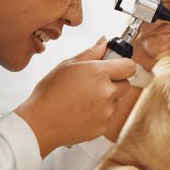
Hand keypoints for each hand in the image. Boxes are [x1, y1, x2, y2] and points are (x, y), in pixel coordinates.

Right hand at [15, 37, 135, 156]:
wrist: (40, 123)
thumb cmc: (50, 93)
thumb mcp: (67, 65)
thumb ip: (91, 53)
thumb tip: (104, 42)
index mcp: (99, 73)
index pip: (129, 66)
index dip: (124, 66)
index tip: (117, 67)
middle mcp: (107, 92)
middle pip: (125, 85)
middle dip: (115, 83)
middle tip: (95, 84)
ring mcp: (107, 111)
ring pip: (116, 101)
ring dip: (106, 99)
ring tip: (83, 100)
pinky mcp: (103, 126)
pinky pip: (108, 117)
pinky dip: (99, 114)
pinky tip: (81, 112)